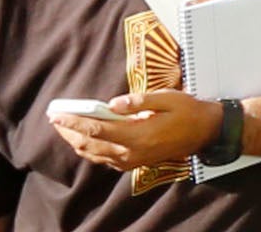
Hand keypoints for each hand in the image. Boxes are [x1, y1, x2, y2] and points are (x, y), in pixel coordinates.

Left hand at [51, 88, 221, 173]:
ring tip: (65, 128)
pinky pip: (103, 158)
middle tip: (55, 118)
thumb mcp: (168, 98)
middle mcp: (130, 152)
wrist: (205, 133)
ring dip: (76, 141)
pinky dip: (89, 148)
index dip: (74, 122)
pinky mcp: (132, 163)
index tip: (58, 113)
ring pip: (93, 154)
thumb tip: (112, 104)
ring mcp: (130, 161)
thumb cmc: (188, 111)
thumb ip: (139, 101)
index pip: (96, 129)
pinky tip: (85, 138)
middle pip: (89, 144)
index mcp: (138, 134)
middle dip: (69, 132)